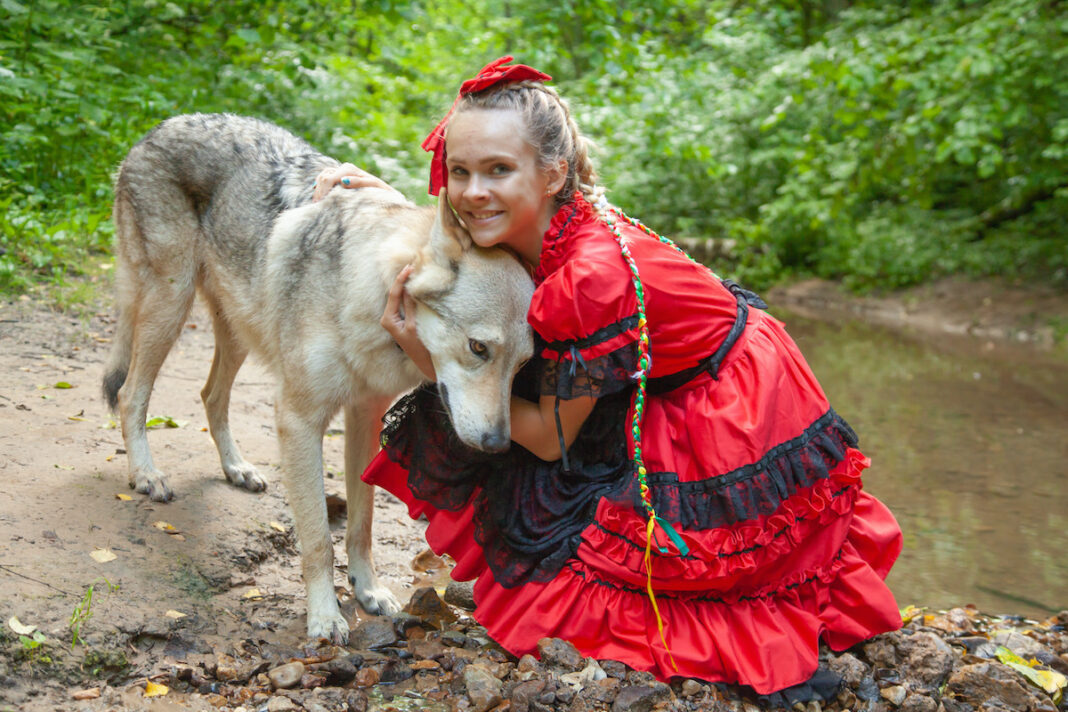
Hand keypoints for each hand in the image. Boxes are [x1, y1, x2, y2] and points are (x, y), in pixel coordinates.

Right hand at [313, 163, 395, 201]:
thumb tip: (343, 181)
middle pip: (324, 177)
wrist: (386, 194)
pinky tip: (318, 197)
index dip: (323, 192)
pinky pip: (325, 179)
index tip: (320, 205)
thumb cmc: (381, 193)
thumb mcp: (373, 188)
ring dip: (318, 190)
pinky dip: (320, 187)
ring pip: (322, 177)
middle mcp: (345, 168)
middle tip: (317, 207)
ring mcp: (342, 172)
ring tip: (317, 205)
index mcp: (350, 169)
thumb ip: (359, 183)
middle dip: (319, 192)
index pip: (329, 178)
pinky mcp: (341, 177)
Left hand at [381, 265, 435, 380]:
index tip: (409, 268)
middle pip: (396, 293)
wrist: (426, 364)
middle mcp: (389, 318)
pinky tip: (417, 285)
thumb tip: (409, 288)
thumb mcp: (414, 325)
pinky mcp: (404, 319)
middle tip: (412, 264)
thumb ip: (410, 306)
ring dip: (408, 285)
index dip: (401, 279)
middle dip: (403, 279)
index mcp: (388, 319)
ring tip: (415, 271)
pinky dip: (411, 294)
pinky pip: (406, 303)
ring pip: (401, 297)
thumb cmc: (420, 347)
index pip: (394, 294)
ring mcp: (396, 318)